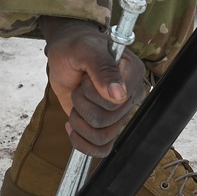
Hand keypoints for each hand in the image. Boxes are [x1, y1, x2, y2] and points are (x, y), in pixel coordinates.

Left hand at [40, 16, 145, 156]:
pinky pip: (101, 149)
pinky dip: (82, 142)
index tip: (86, 77)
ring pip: (101, 137)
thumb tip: (119, 95)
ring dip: (79, 122)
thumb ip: (102, 68)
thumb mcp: (84, 50)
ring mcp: (118, 113)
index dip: (93, 94)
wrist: (64, 55)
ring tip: (76, 101)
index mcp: (132, 73)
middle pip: (105, 121)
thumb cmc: (75, 46)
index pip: (116, 102)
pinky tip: (72, 126)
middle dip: (81, 104)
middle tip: (79, 86)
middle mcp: (129, 95)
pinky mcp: (106, 125)